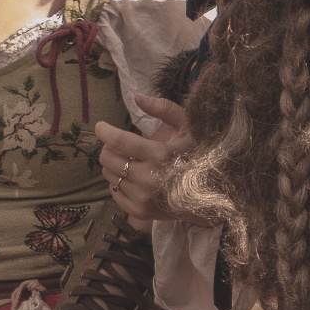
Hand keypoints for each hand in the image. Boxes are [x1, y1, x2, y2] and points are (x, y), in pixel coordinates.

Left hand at [96, 94, 191, 224]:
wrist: (208, 195)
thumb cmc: (195, 154)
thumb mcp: (186, 126)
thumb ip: (163, 109)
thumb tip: (138, 97)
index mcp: (160, 155)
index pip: (119, 142)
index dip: (105, 131)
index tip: (101, 126)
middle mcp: (149, 178)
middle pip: (108, 158)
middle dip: (109, 148)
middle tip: (119, 145)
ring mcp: (143, 198)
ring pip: (108, 175)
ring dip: (115, 165)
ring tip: (131, 162)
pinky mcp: (139, 212)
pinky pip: (113, 192)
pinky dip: (119, 182)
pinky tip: (134, 179)